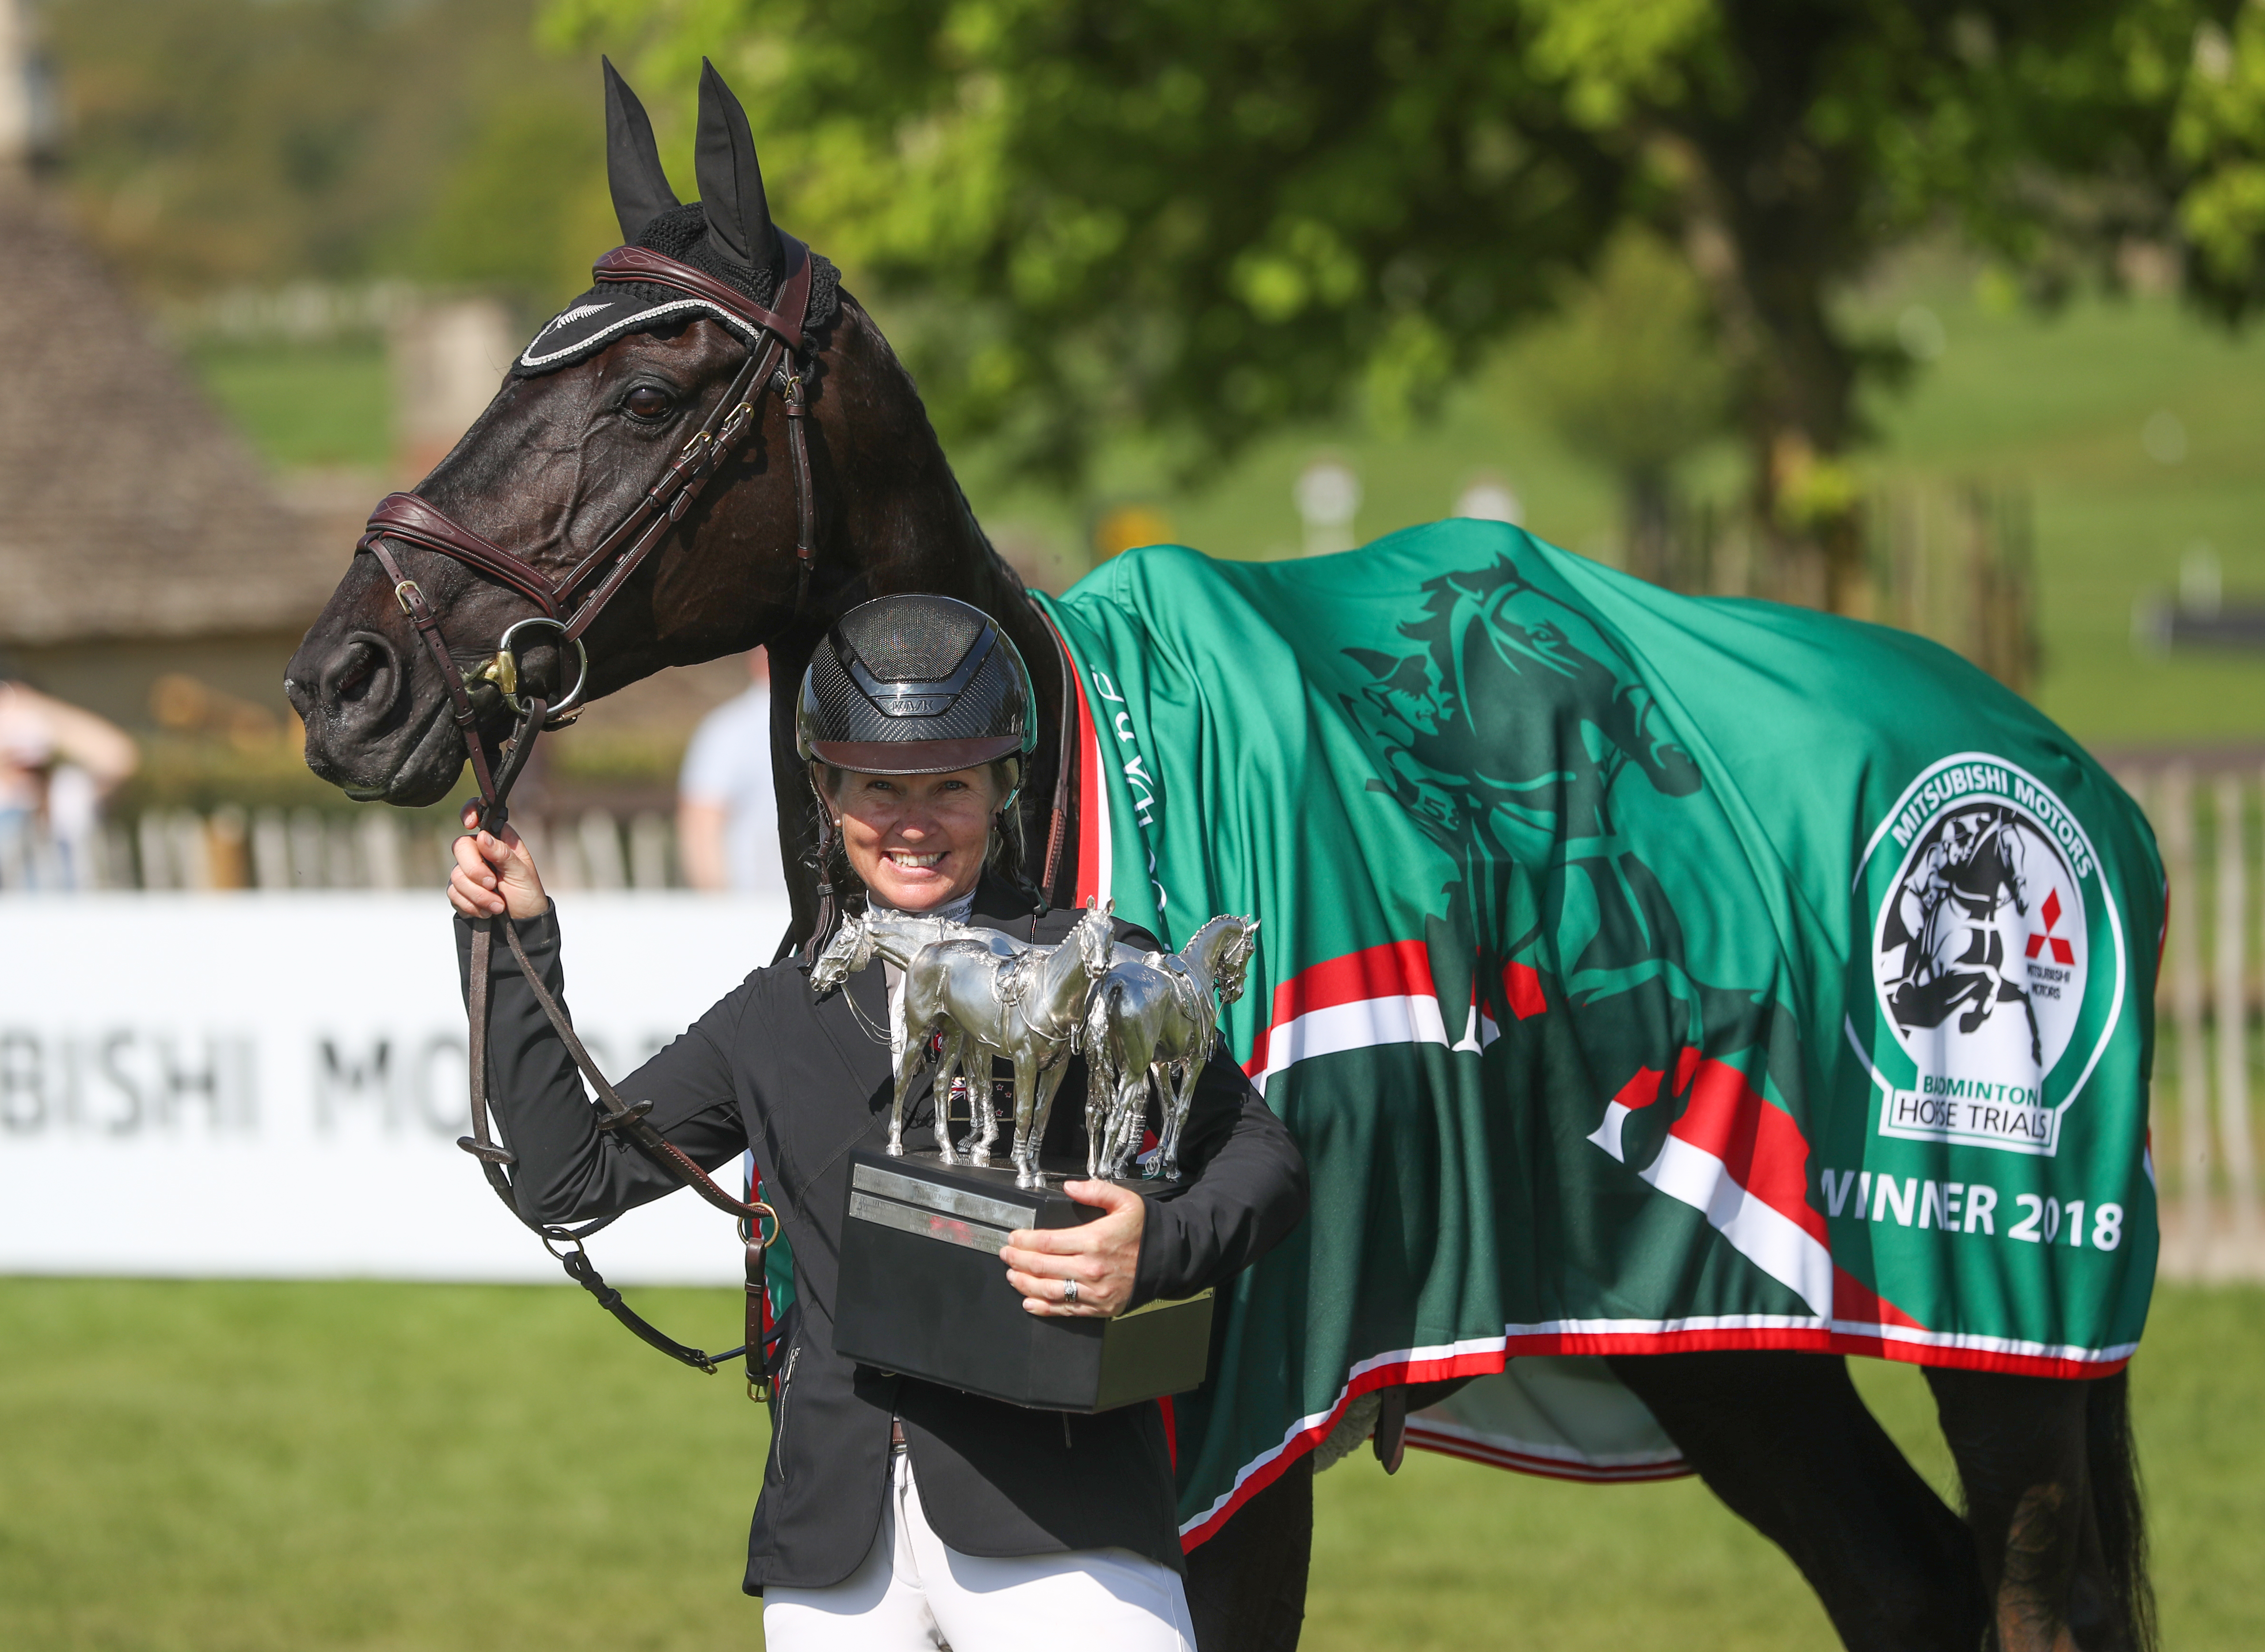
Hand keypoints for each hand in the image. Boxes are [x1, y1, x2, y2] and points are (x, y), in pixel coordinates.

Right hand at [447, 804, 548, 919]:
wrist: (522, 923)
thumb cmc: (527, 893)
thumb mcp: (522, 873)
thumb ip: (503, 854)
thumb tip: (482, 836)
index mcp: (498, 840)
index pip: (479, 816)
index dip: (469, 812)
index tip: (469, 824)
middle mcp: (480, 851)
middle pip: (460, 847)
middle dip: (475, 871)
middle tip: (493, 885)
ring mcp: (467, 871)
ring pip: (456, 876)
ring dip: (478, 896)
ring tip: (498, 905)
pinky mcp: (460, 891)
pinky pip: (453, 894)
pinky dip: (471, 906)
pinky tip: (487, 911)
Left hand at [1001, 1179, 1144, 1318]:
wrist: (1168, 1259)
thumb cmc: (1145, 1230)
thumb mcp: (1125, 1201)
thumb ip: (1095, 1190)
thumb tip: (1069, 1187)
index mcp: (1094, 1240)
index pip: (1047, 1242)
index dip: (1025, 1240)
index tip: (1014, 1237)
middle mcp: (1091, 1269)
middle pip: (1042, 1267)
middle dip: (1018, 1260)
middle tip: (1007, 1254)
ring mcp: (1095, 1291)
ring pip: (1049, 1290)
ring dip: (1025, 1283)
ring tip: (1012, 1275)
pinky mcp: (1099, 1308)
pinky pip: (1066, 1310)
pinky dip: (1044, 1308)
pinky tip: (1030, 1302)